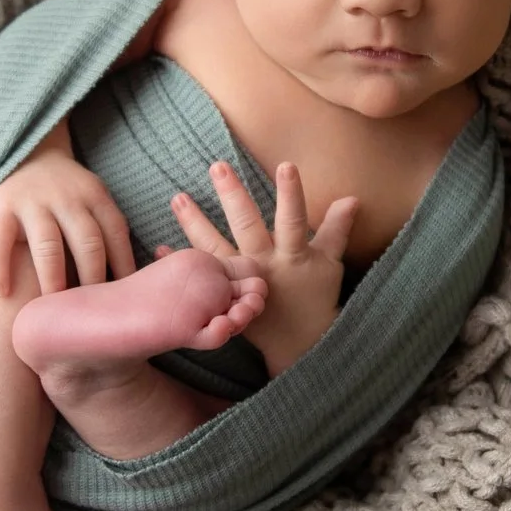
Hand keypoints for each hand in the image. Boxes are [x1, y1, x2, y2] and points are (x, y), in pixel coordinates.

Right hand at [0, 124, 134, 293]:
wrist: (27, 155)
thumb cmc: (67, 195)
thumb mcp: (93, 200)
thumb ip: (107, 230)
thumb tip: (131, 282)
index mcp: (96, 196)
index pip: (116, 234)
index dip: (123, 267)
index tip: (125, 300)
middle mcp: (67, 197)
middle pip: (87, 242)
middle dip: (92, 280)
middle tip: (91, 314)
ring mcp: (33, 200)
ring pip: (48, 245)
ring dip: (53, 279)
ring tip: (52, 309)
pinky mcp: (2, 206)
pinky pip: (0, 241)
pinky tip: (2, 294)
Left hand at [166, 160, 356, 373]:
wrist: (298, 345)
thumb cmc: (316, 298)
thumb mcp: (330, 264)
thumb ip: (336, 230)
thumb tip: (352, 198)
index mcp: (292, 255)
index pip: (294, 219)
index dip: (291, 194)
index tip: (286, 165)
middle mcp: (264, 265)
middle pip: (247, 226)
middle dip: (233, 196)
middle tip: (217, 166)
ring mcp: (241, 282)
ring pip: (215, 249)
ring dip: (194, 223)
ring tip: (177, 198)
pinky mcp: (225, 297)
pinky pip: (198, 279)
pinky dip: (180, 261)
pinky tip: (158, 247)